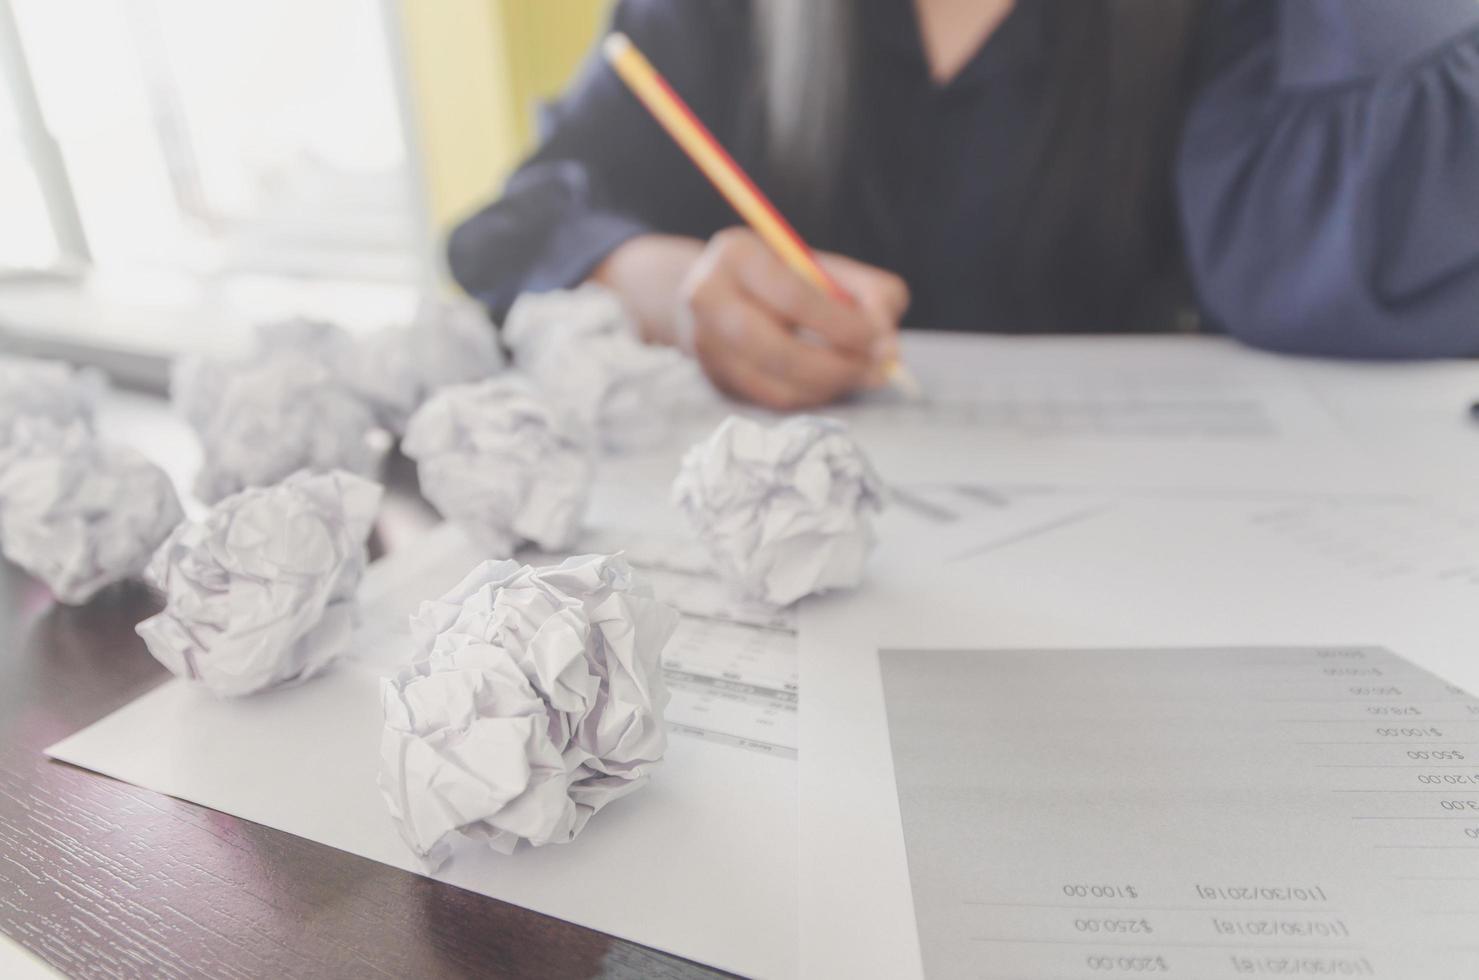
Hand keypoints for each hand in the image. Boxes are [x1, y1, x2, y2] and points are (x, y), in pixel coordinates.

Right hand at [591, 229, 908, 409]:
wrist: (720, 291)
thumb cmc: (786, 276)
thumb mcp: (830, 268)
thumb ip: (872, 295)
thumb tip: (888, 349)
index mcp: (737, 256)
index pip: (794, 298)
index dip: (843, 325)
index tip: (878, 340)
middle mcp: (709, 300)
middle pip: (777, 351)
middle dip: (837, 367)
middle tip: (875, 370)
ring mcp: (706, 346)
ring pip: (777, 385)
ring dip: (829, 387)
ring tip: (859, 375)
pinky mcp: (716, 380)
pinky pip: (773, 401)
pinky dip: (811, 397)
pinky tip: (831, 382)